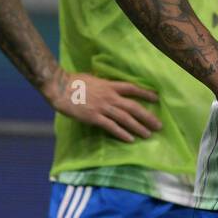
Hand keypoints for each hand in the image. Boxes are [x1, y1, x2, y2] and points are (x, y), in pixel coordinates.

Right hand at [43, 68, 162, 142]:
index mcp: (109, 85)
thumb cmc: (74, 81)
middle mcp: (109, 96)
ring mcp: (102, 107)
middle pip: (133, 106)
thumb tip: (112, 87)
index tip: (157, 98)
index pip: (132, 88)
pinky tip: (130, 139)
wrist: (59, 87)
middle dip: (147, 116)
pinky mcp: (93, 117)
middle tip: (158, 125)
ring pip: (125, 118)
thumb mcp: (94, 79)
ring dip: (138, 127)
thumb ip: (105, 84)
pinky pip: (111, 127)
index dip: (145, 93)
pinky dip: (122, 133)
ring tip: (148, 134)